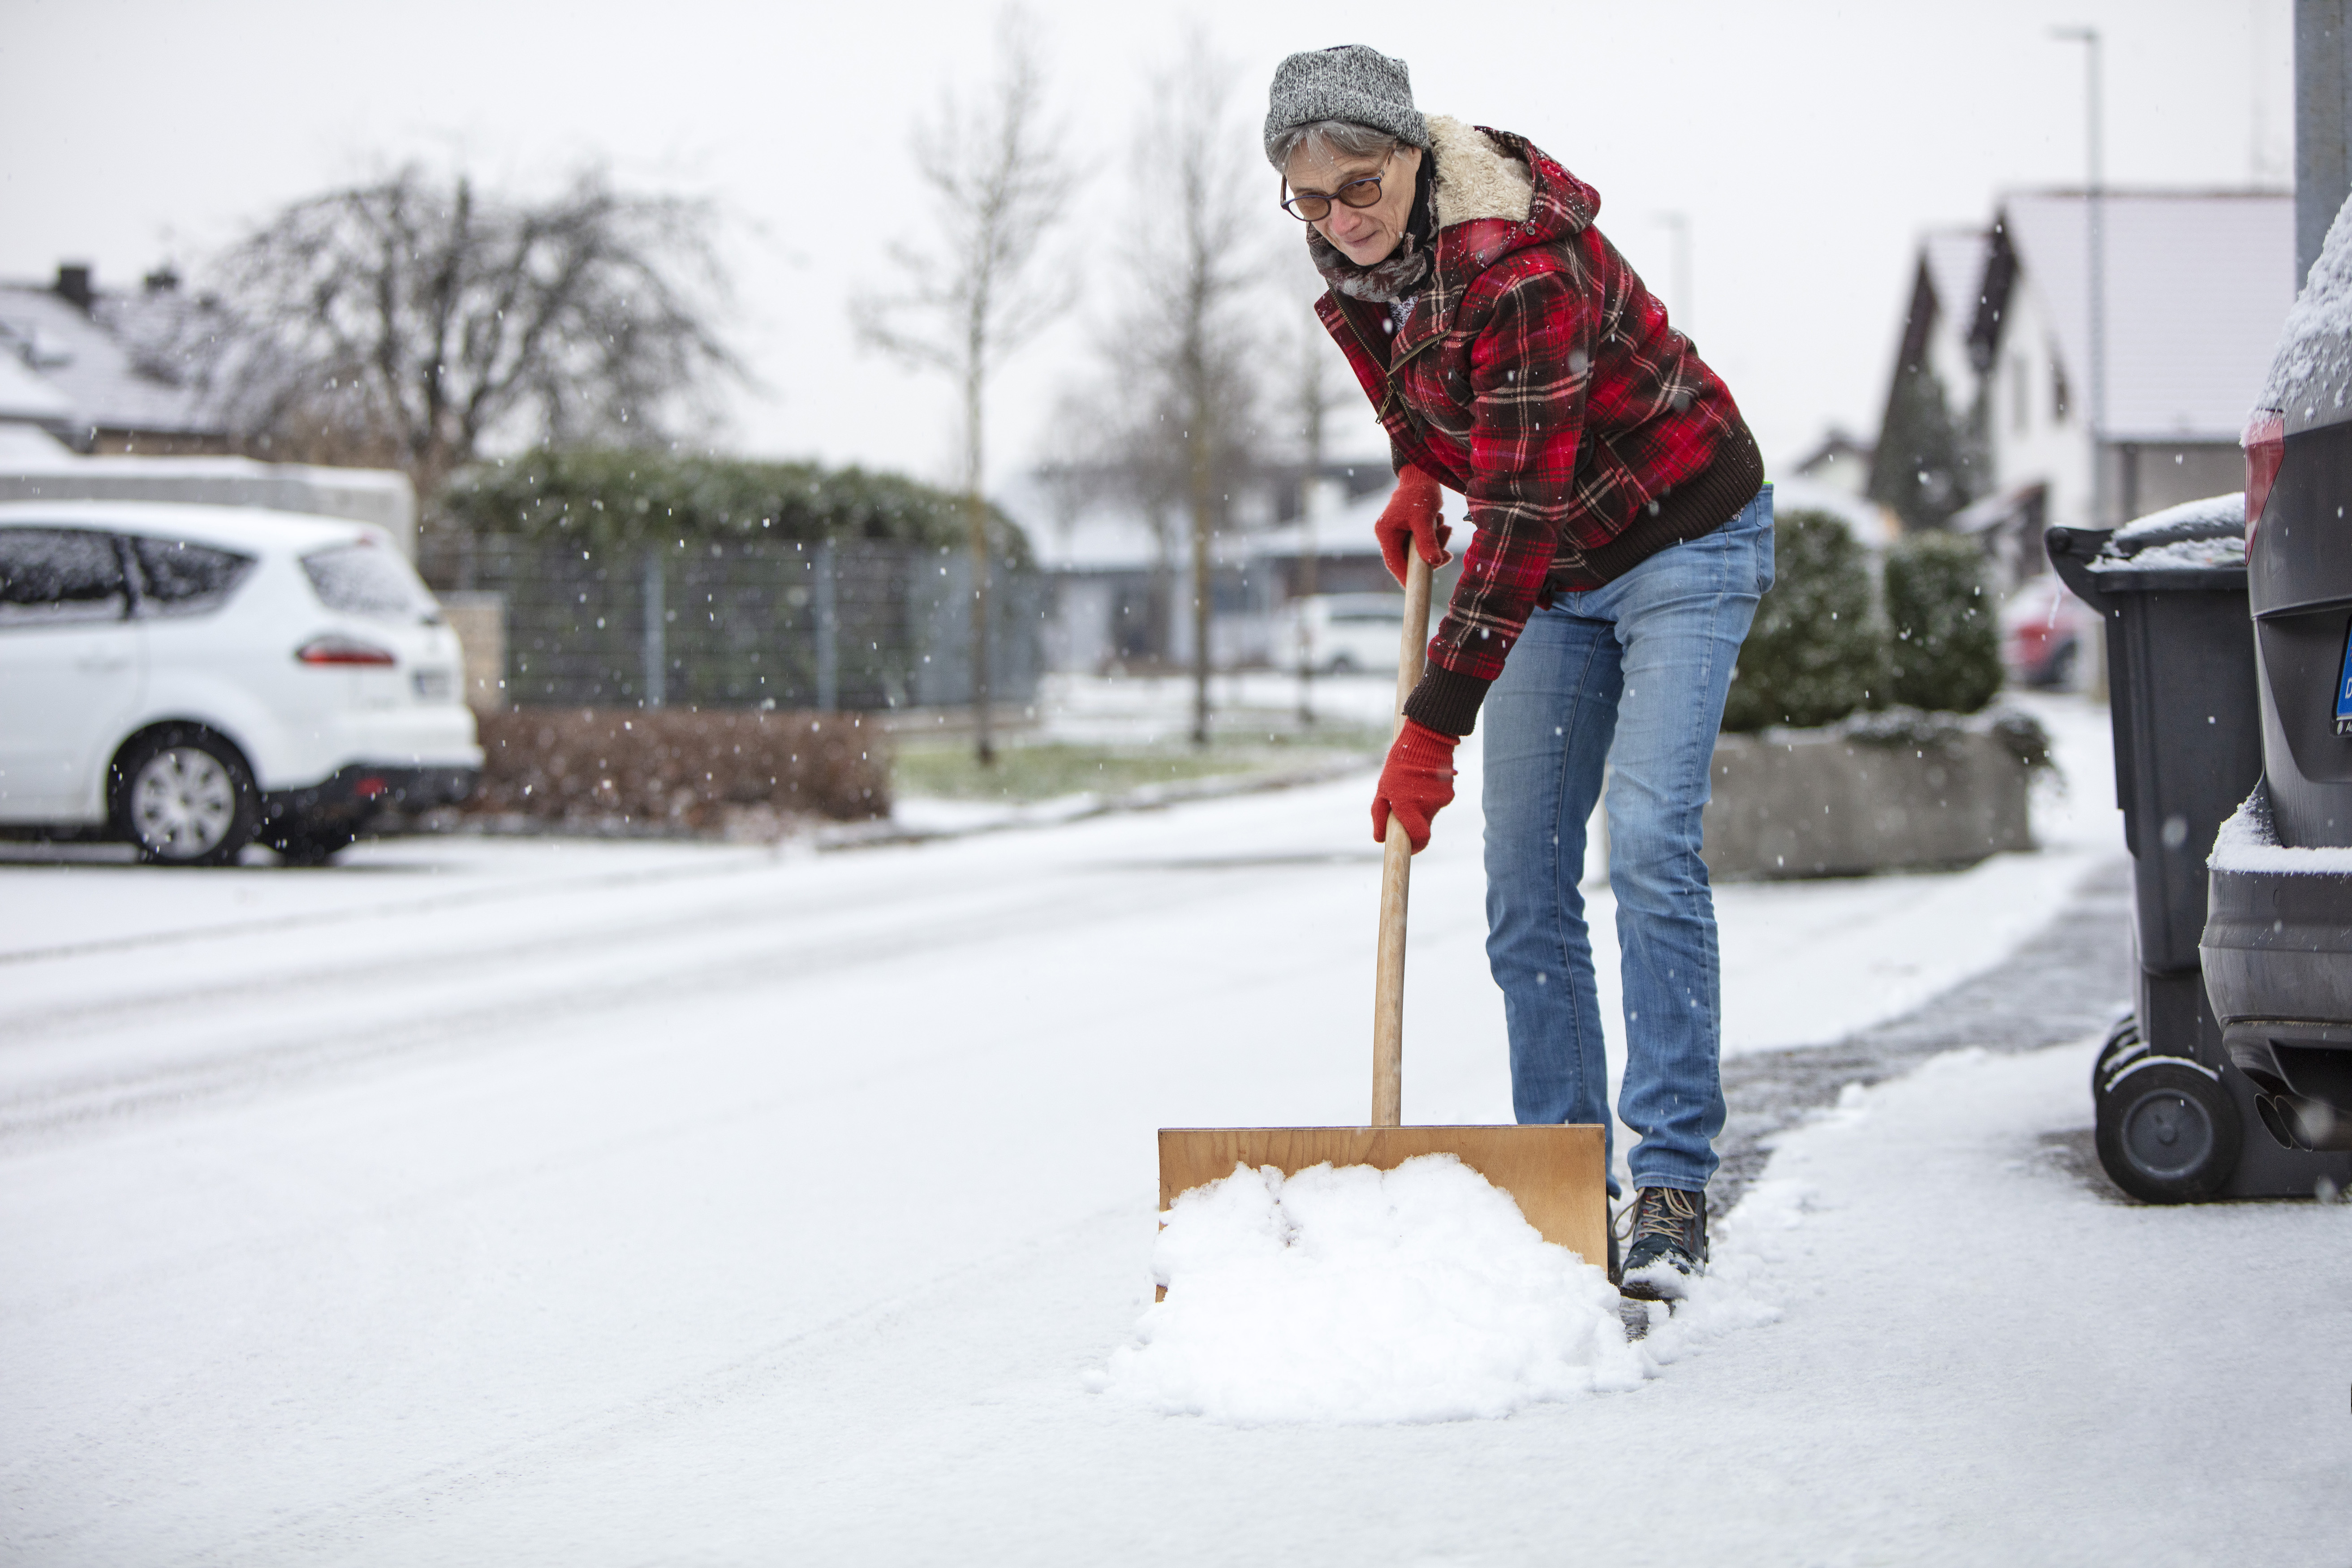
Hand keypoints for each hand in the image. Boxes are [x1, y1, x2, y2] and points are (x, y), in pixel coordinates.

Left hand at [1371, 719, 1458, 852]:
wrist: (1426, 740)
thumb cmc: (1399, 765)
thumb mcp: (1383, 789)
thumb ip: (1380, 814)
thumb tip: (1379, 838)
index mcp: (1409, 807)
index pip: (1419, 838)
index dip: (1415, 847)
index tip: (1411, 848)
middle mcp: (1427, 806)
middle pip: (1424, 826)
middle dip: (1415, 823)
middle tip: (1405, 809)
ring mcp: (1441, 799)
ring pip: (1430, 813)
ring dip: (1421, 806)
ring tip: (1413, 786)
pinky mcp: (1449, 792)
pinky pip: (1437, 801)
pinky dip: (1429, 796)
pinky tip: (1423, 781)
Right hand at [1373, 465, 1452, 587]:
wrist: (1423, 474)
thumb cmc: (1420, 493)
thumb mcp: (1425, 518)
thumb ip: (1427, 541)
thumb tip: (1434, 563)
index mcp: (1385, 532)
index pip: (1393, 563)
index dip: (1406, 577)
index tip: (1420, 587)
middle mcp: (1388, 534)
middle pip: (1407, 559)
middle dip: (1429, 557)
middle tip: (1447, 553)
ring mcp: (1398, 533)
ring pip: (1417, 552)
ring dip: (1435, 545)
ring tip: (1445, 528)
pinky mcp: (1408, 530)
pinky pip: (1422, 543)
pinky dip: (1434, 538)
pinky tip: (1441, 524)